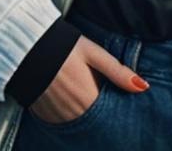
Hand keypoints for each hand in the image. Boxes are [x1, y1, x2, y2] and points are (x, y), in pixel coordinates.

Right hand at [28, 35, 148, 124]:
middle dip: (101, 115)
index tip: (119, 105)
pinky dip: (68, 115)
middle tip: (100, 98)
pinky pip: (62, 123)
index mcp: (90, 99)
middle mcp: (74, 114)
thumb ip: (118, 72)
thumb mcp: (95, 54)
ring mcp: (58, 118)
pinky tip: (68, 100)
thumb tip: (143, 87)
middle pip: (95, 122)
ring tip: (82, 96)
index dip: (115, 111)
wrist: (29, 48)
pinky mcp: (44, 116)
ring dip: (84, 115)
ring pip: (79, 123)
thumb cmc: (65, 47)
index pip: (110, 115)